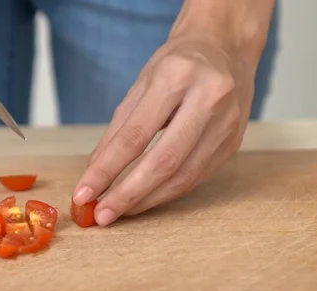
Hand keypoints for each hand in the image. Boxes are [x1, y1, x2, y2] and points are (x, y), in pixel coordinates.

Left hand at [72, 34, 256, 225]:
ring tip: (118, 211)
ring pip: (183, 176)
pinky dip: (166, 192)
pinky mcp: (233, 143)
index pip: (135, 135)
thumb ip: (117, 130)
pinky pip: (195, 177)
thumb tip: (94, 173)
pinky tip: (145, 199)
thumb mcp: (140, 85)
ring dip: (147, 200)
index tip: (83, 194)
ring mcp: (227, 123)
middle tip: (101, 215)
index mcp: (177, 77)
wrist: (225, 48)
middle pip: (164, 162)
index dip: (107, 170)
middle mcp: (208, 99)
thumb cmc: (176, 64)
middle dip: (127, 194)